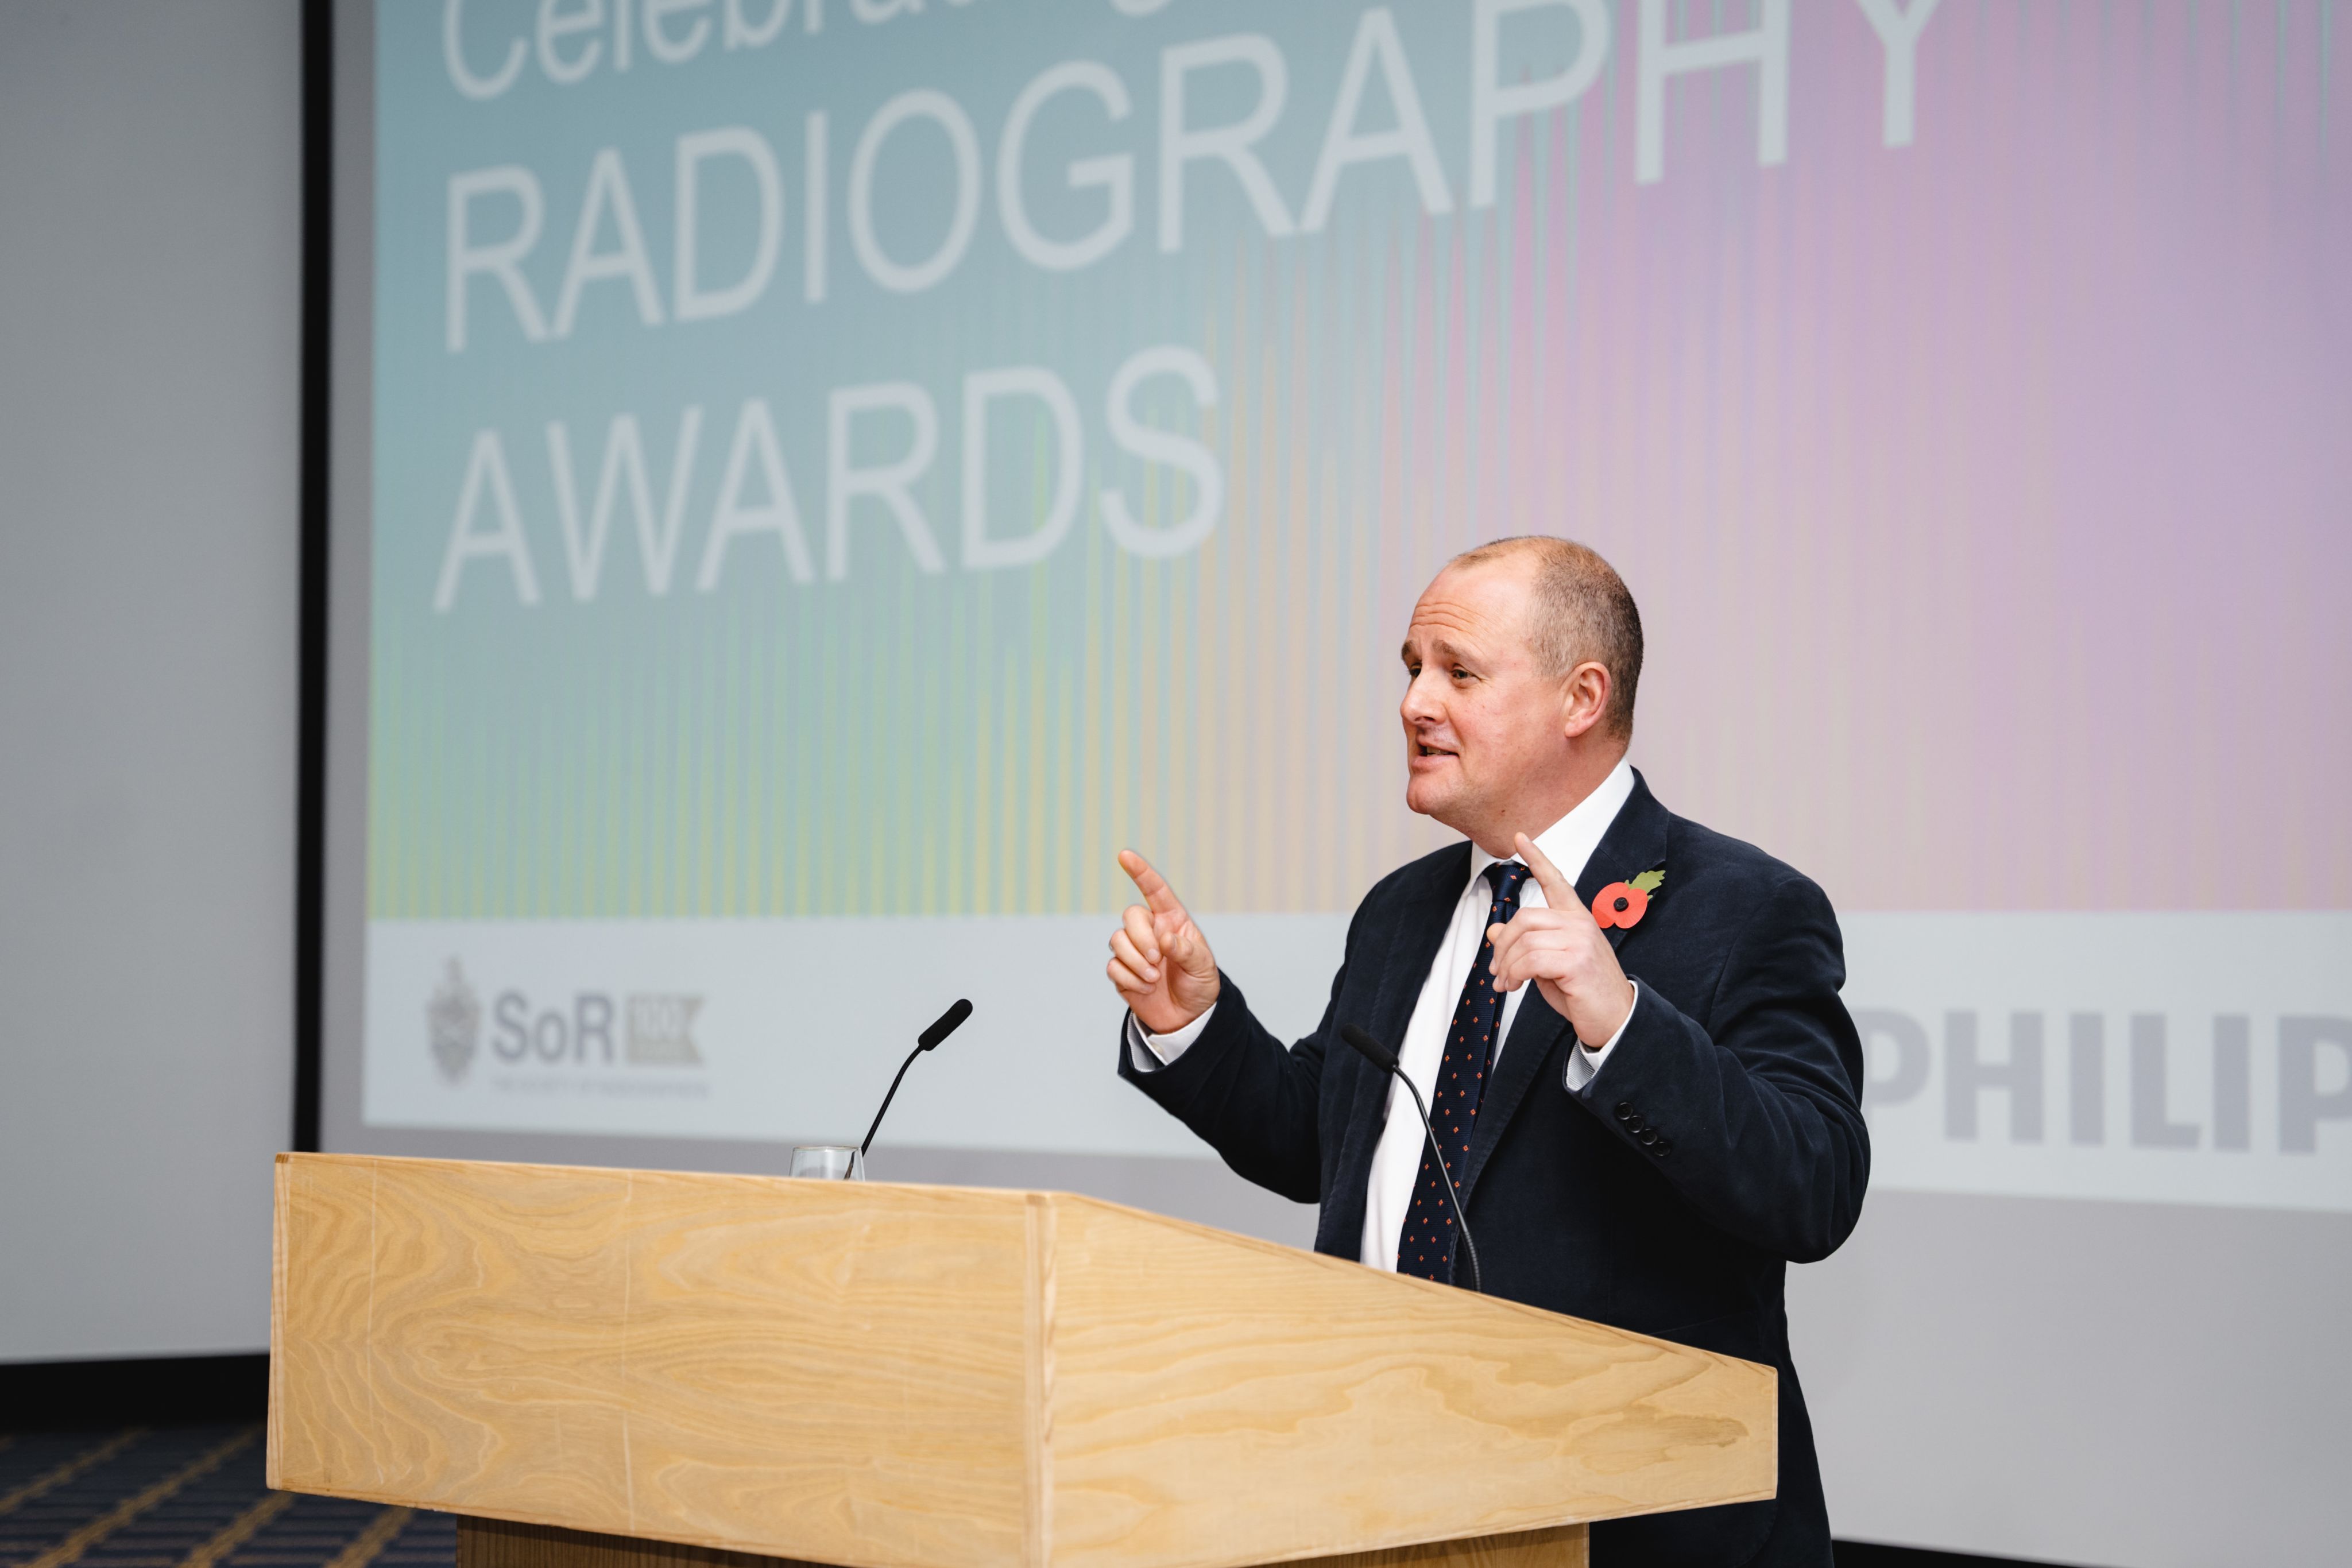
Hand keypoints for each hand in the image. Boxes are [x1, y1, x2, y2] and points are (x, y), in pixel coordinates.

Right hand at [1105, 850, 1221, 1035]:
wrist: (1187, 1016)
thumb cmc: (1199, 984)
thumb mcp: (1203, 966)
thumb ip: (1186, 950)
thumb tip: (1164, 940)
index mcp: (1172, 920)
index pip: (1154, 890)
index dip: (1140, 872)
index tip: (1124, 855)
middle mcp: (1150, 931)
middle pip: (1131, 916)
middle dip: (1141, 938)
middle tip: (1157, 960)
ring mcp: (1134, 951)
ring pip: (1117, 940)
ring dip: (1136, 962)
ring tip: (1154, 978)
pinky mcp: (1122, 972)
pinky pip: (1113, 967)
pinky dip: (1130, 979)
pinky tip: (1145, 988)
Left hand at [1487, 833, 1635, 1048]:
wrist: (1614, 1019)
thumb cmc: (1582, 991)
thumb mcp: (1547, 964)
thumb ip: (1525, 944)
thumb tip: (1494, 931)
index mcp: (1576, 918)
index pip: (1555, 880)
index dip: (1536, 858)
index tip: (1520, 838)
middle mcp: (1580, 923)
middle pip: (1524, 917)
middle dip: (1503, 945)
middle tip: (1496, 970)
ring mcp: (1580, 941)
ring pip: (1524, 941)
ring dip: (1506, 966)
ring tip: (1505, 983)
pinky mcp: (1577, 962)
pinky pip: (1530, 961)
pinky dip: (1514, 975)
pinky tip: (1514, 987)